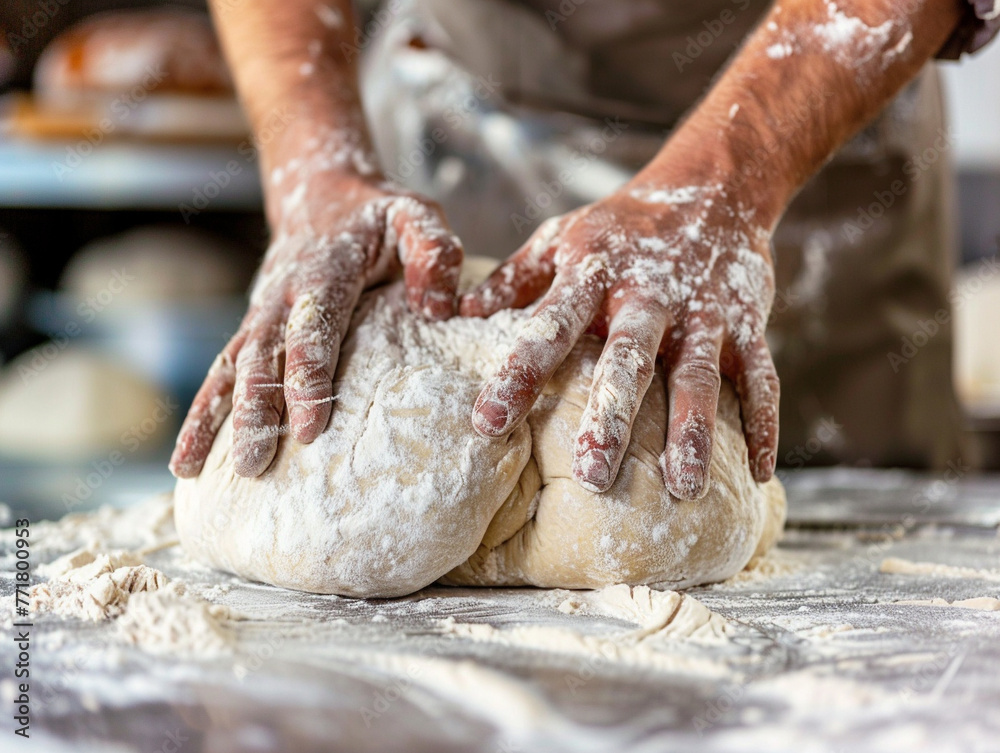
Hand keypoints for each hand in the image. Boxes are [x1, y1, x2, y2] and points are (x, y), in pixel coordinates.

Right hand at [170, 161, 462, 478]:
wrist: (322, 192)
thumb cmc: (379, 216)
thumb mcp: (414, 216)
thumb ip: (432, 252)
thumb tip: (439, 309)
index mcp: (325, 270)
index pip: (314, 326)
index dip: (309, 375)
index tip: (310, 427)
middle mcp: (282, 294)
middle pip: (263, 356)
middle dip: (256, 411)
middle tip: (255, 465)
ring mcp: (260, 312)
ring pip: (231, 367)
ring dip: (214, 418)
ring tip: (191, 470)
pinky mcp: (252, 329)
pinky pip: (222, 372)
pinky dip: (202, 412)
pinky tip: (187, 460)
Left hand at [461, 182, 778, 498]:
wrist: (712, 185)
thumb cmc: (621, 227)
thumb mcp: (560, 239)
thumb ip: (513, 279)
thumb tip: (454, 312)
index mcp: (593, 274)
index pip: (549, 328)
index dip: (518, 375)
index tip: (487, 425)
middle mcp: (648, 295)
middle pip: (628, 359)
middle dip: (611, 416)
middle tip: (592, 475)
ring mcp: (703, 310)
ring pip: (699, 375)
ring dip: (693, 430)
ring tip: (683, 487)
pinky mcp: (747, 320)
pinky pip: (760, 376)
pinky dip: (763, 422)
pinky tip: (758, 471)